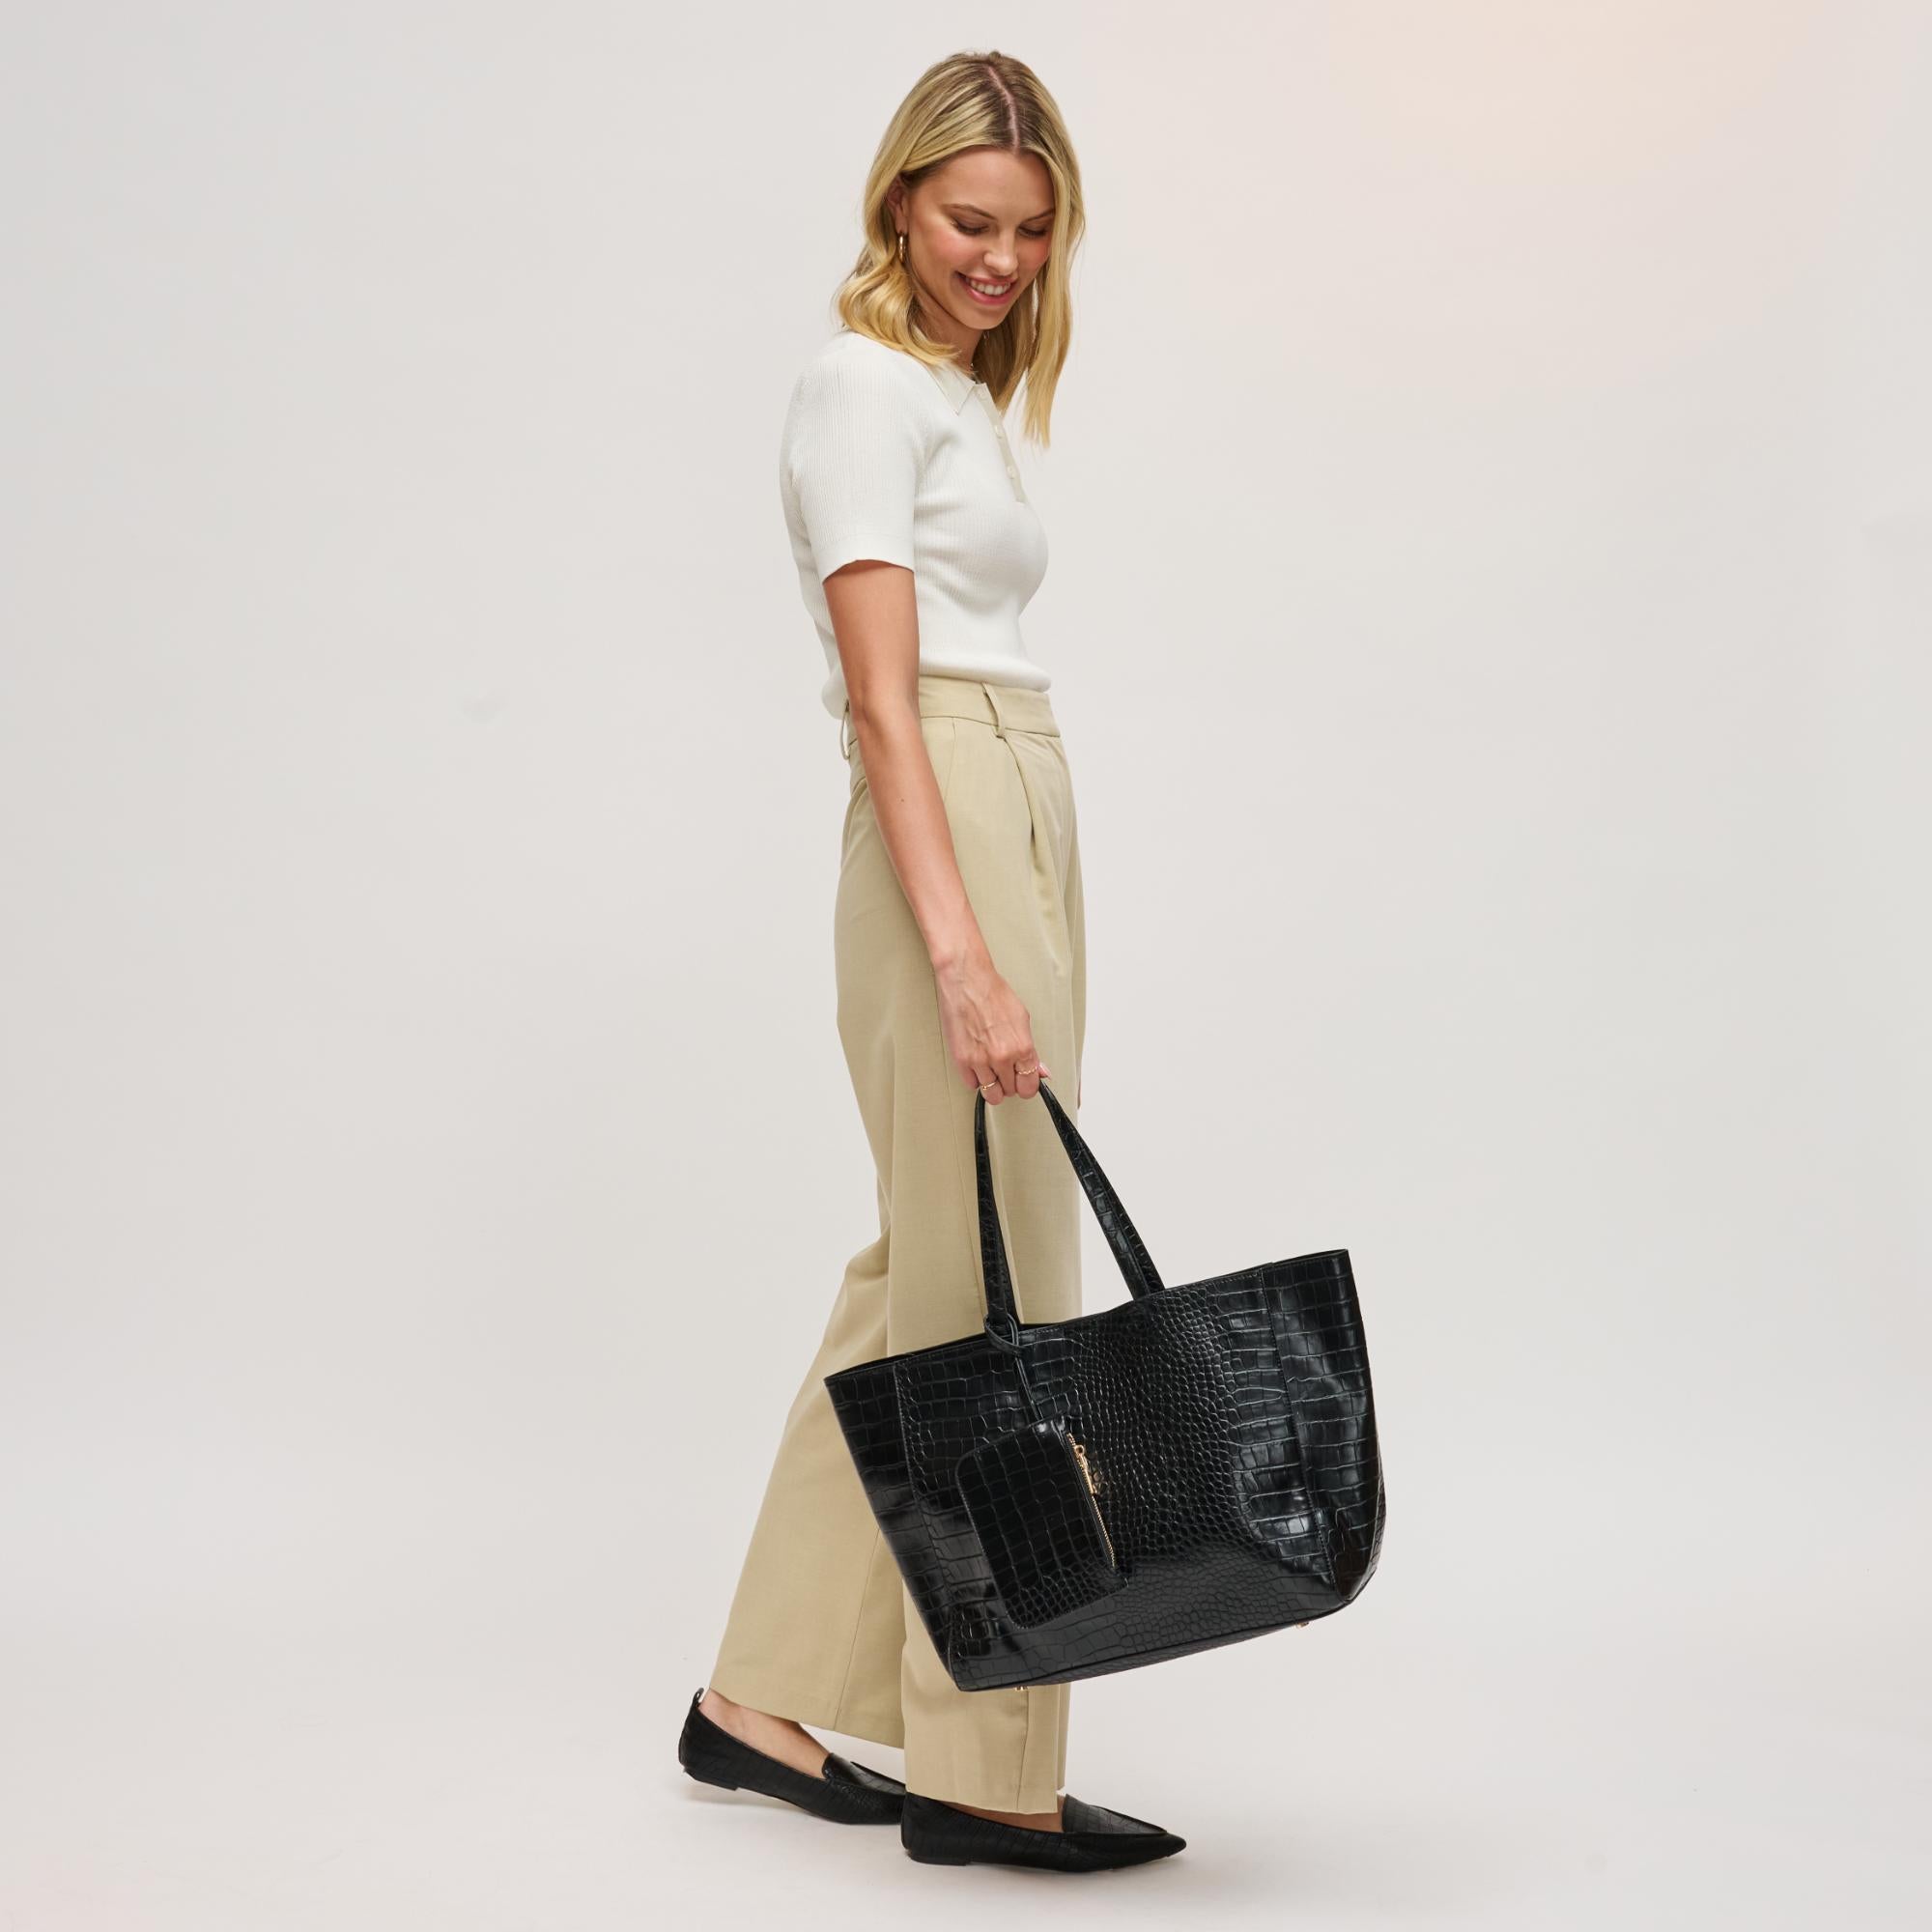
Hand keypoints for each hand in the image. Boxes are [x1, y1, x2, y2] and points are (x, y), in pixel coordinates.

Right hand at [933, 946, 1048, 1101]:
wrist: (967, 981)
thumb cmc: (993, 993)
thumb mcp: (1022, 1019)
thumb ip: (1031, 1050)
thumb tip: (1040, 1070)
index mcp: (1022, 1047)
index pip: (1029, 1085)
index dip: (1027, 1085)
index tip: (1023, 1082)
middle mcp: (1002, 1057)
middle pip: (1010, 1091)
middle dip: (1009, 1083)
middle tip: (1005, 1071)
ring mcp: (981, 1061)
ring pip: (991, 1094)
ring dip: (992, 1084)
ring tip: (991, 1070)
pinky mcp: (962, 1060)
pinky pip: (971, 1084)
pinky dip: (974, 1078)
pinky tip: (977, 1064)